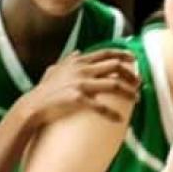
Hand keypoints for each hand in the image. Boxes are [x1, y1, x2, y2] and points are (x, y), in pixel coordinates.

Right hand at [21, 49, 139, 126]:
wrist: (33, 105)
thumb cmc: (44, 89)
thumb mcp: (55, 69)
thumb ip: (68, 60)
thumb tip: (78, 51)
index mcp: (79, 62)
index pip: (106, 53)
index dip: (122, 54)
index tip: (134, 59)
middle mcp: (82, 70)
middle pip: (115, 67)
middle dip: (131, 74)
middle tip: (139, 83)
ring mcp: (81, 83)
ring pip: (113, 85)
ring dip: (128, 92)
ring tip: (137, 99)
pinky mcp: (78, 99)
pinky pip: (101, 107)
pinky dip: (112, 114)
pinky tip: (119, 119)